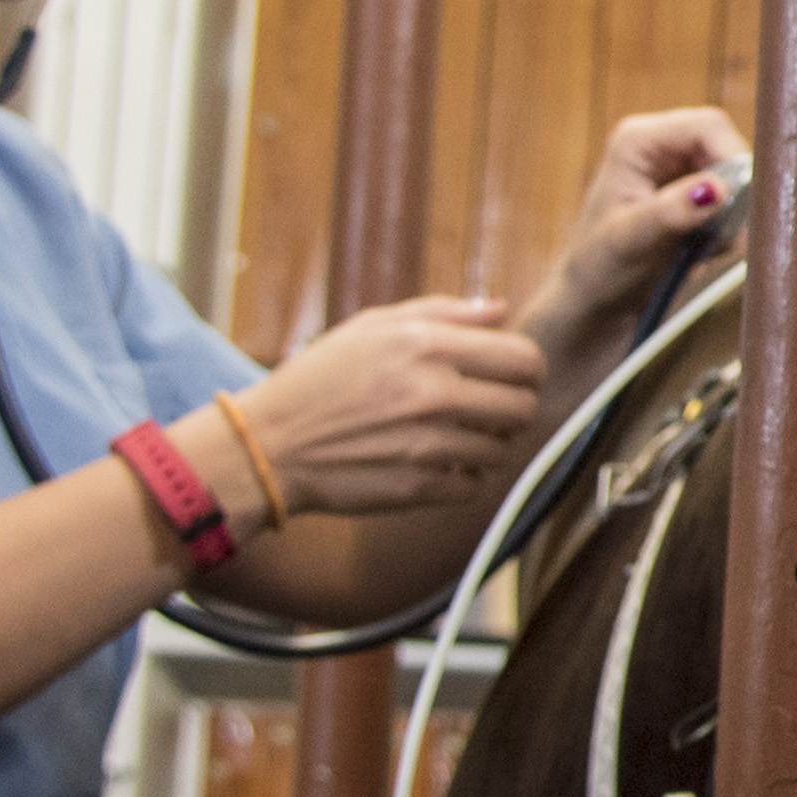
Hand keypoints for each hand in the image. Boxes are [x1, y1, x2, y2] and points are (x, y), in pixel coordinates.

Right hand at [238, 298, 548, 517]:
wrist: (269, 446)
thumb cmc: (319, 380)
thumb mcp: (372, 327)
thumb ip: (444, 313)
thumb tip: (502, 309)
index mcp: (427, 346)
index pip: (525, 359)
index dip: (527, 368)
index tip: (511, 375)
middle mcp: (433, 394)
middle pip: (524, 407)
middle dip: (513, 407)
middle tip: (488, 408)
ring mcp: (428, 445)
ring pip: (503, 448)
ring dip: (488, 443)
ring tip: (453, 434)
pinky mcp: (418, 487)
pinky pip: (475, 484)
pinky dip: (463, 476)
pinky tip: (436, 462)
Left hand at [540, 106, 752, 333]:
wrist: (596, 301)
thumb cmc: (599, 269)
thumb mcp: (632, 241)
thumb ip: (671, 213)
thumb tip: (716, 190)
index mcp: (638, 141)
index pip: (707, 126)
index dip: (732, 155)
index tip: (740, 201)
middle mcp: (661, 147)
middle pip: (727, 148)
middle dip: (733, 193)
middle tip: (720, 235)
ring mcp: (678, 170)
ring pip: (736, 178)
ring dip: (731, 215)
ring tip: (702, 248)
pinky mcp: (692, 194)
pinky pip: (733, 202)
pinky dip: (728, 228)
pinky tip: (701, 250)